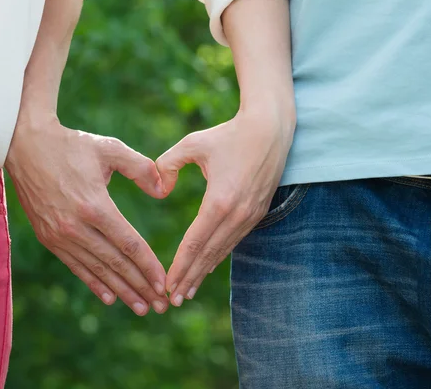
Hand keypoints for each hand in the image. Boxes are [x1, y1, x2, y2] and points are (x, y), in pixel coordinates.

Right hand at [5, 111, 168, 315]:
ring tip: (141, 307)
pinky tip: (109, 297)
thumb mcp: (110, 149)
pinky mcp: (48, 237)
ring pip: (97, 270)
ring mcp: (59, 235)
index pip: (129, 245)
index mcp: (94, 205)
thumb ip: (141, 168)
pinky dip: (94, 283)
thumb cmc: (72, 146)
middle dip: (140, 287)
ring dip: (120, 291)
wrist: (24, 146)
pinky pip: (76, 266)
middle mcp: (75, 226)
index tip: (164, 283)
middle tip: (160, 306)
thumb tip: (164, 192)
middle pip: (115, 264)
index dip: (149, 267)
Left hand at [156, 109, 294, 306]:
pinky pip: (234, 241)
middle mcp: (237, 214)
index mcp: (219, 200)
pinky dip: (218, 257)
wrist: (270, 129)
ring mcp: (250, 215)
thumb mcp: (192, 144)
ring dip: (204, 272)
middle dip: (189, 278)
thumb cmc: (227, 134)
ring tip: (187, 291)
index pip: (195, 243)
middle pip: (208, 254)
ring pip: (222, 251)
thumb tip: (160, 190)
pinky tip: (207, 267)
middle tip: (172, 300)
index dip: (179, 266)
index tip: (166, 284)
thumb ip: (168, 165)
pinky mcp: (256, 213)